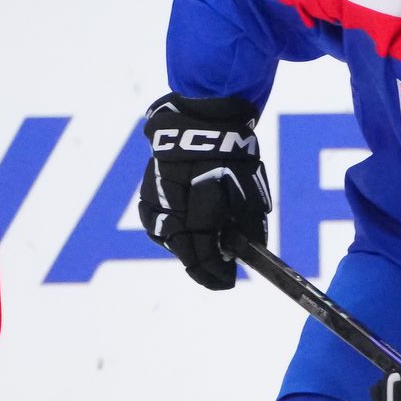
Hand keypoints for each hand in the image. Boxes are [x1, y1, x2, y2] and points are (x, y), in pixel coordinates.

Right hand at [138, 92, 270, 290]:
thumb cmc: (234, 155)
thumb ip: (251, 227)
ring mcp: (158, 196)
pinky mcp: (148, 186)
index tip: (227, 282)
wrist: (205, 117)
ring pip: (163, 235)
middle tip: (215, 272)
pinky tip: (178, 227)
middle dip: (200, 264)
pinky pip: (152, 216)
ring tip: (198, 248)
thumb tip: (247, 252)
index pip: (203, 256)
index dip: (215, 274)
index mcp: (202, 209)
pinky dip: (164, 226)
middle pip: (182, 250)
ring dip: (181, 246)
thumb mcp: (252, 193)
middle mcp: (176, 206)